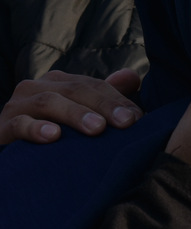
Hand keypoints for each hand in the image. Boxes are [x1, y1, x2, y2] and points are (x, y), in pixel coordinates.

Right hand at [0, 70, 142, 144]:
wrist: (9, 150)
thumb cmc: (49, 134)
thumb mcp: (77, 115)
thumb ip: (103, 96)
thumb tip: (132, 78)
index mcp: (59, 83)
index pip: (93, 85)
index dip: (117, 100)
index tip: (138, 119)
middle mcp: (38, 87)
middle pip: (75, 90)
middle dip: (104, 106)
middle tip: (126, 123)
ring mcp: (18, 106)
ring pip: (49, 102)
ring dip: (75, 114)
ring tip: (97, 128)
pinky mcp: (2, 127)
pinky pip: (19, 124)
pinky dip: (36, 129)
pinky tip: (53, 136)